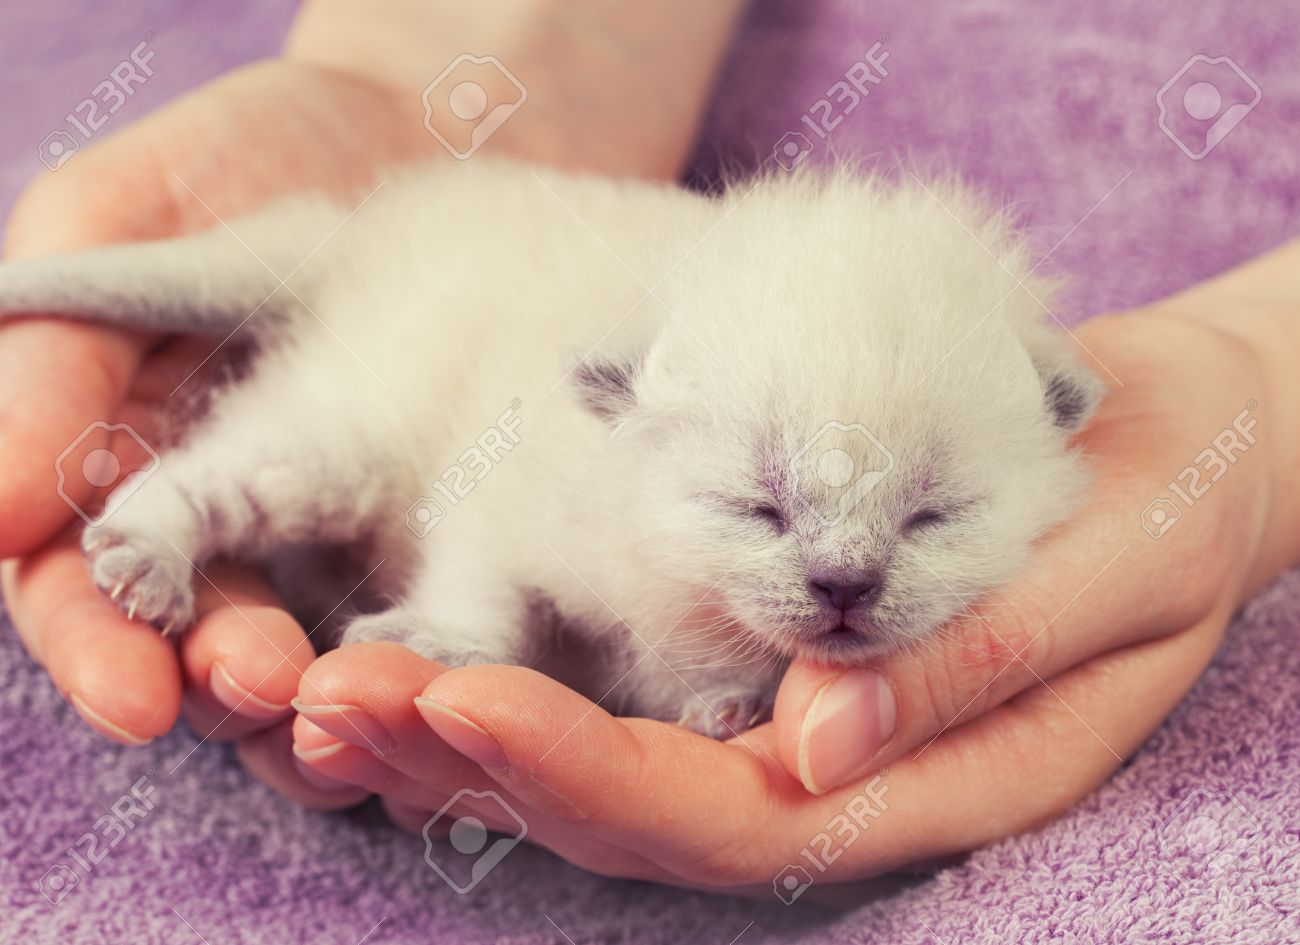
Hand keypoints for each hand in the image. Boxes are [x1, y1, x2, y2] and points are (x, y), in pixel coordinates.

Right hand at [0, 0, 744, 804]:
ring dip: (309, 689)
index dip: (97, 642)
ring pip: (292, 644)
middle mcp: (206, 506)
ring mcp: (315, 521)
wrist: (411, 129)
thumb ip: (53, 344)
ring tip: (345, 688)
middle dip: (216, 674)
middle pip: (185, 634)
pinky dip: (405, 657)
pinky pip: (400, 611)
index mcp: (111, 447)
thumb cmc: (251, 150)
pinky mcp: (414, 518)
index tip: (135, 693)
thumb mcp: (129, 210)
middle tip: (270, 682)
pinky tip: (427, 677)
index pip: (79, 576)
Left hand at [290, 299, 1298, 886]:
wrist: (1183, 446)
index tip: (453, 688)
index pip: (724, 815)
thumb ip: (971, 667)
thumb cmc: (1166, 507)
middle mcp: (839, 772)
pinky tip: (424, 643)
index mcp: (922, 779)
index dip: (581, 768)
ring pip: (604, 764)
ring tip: (332, 683)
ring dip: (463, 733)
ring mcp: (794, 722)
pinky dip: (520, 675)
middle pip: (631, 810)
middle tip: (334, 693)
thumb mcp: (1103, 580)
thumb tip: (811, 741)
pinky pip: (627, 692)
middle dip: (475, 760)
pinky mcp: (765, 654)